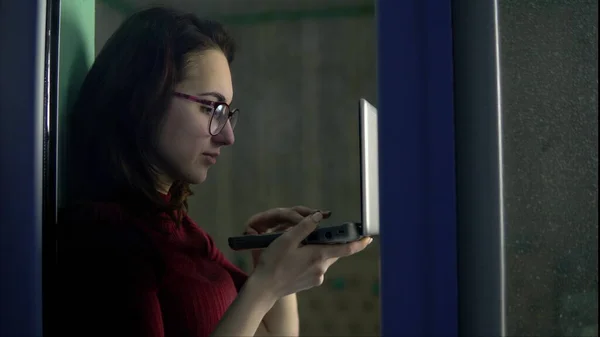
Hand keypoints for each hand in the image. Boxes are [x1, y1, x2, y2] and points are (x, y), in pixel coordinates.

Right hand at [250, 212, 372, 299]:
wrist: (264, 288)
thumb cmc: (273, 263)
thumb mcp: (286, 240)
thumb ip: (305, 227)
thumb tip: (319, 217)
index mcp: (318, 256)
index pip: (346, 248)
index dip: (359, 242)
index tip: (368, 238)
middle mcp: (321, 269)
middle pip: (333, 251)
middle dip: (331, 242)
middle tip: (322, 234)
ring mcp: (317, 278)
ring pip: (324, 258)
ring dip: (319, 250)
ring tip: (301, 246)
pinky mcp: (311, 283)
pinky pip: (317, 267)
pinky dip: (312, 259)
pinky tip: (297, 258)